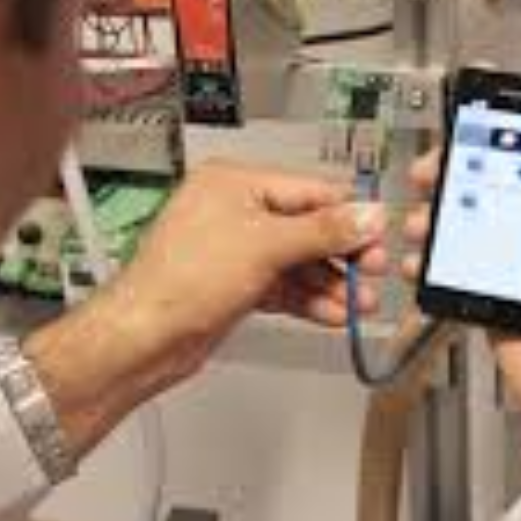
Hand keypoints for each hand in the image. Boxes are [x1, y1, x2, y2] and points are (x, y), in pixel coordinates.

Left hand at [25, 160, 386, 458]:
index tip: (376, 237)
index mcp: (234, 183)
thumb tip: (365, 215)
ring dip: (331, 282)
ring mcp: (233, 250)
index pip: (309, 190)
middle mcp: (233, 211)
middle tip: (371, 274)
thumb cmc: (178, 281)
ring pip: (297, 261)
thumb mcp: (265, 246)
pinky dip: (309, 299)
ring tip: (358, 302)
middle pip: (307, 227)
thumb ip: (323, 230)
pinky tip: (331, 313)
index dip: (347, 215)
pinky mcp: (234, 285)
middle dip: (342, 254)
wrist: (143, 337)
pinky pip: (283, 286)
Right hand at [404, 106, 520, 486]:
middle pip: (484, 189)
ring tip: (418, 223)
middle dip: (449, 180)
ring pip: (462, 227)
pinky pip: (451, 269)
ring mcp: (511, 262)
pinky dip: (428, 263)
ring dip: (432, 221)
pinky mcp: (488, 292)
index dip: (494, 139)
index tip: (465, 128)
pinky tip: (417, 260)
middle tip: (427, 176)